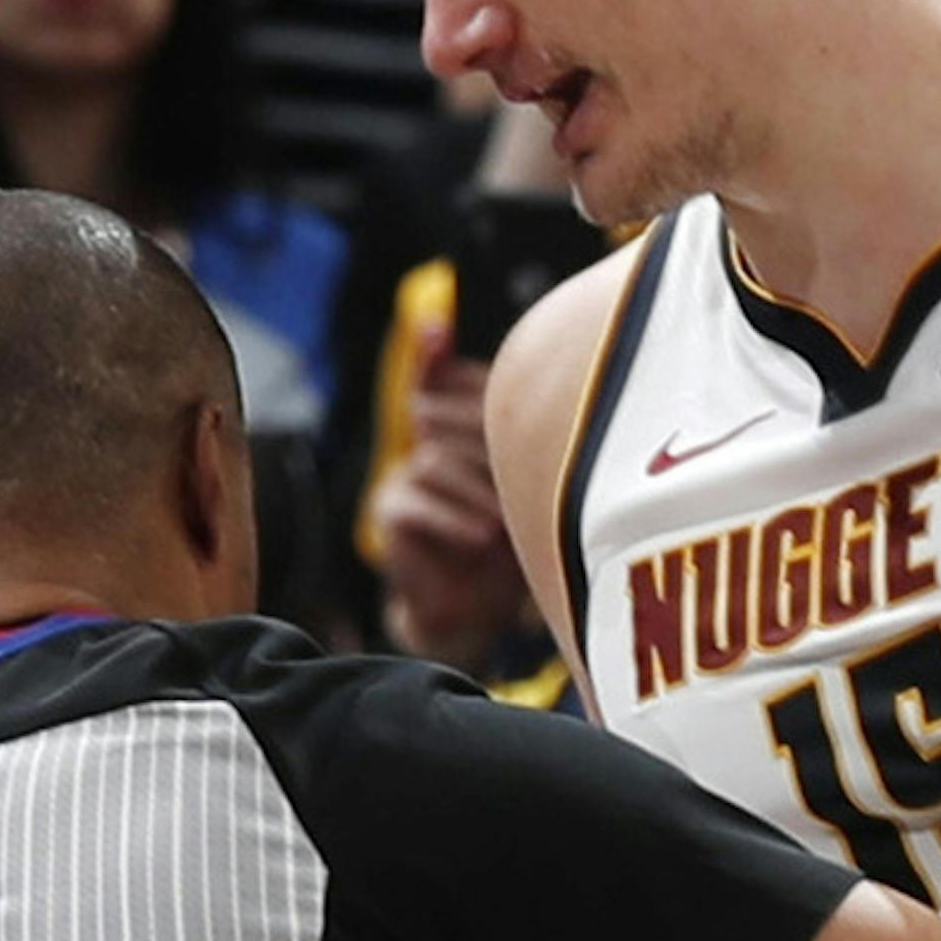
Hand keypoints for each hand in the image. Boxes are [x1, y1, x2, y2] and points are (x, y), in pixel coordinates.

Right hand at [372, 327, 526, 669]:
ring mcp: (402, 474)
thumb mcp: (527, 496)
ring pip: (437, 461)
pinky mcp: (389, 512)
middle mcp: (424, 444)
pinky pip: (420, 501)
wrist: (474, 613)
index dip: (431, 353)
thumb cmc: (511, 548)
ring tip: (505, 523)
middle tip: (515, 478)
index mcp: (455, 432)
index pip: (438, 380)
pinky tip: (483, 536)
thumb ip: (526, 452)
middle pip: (443, 417)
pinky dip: (454, 518)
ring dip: (478, 492)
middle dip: (483, 446)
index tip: (435, 327)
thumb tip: (551, 409)